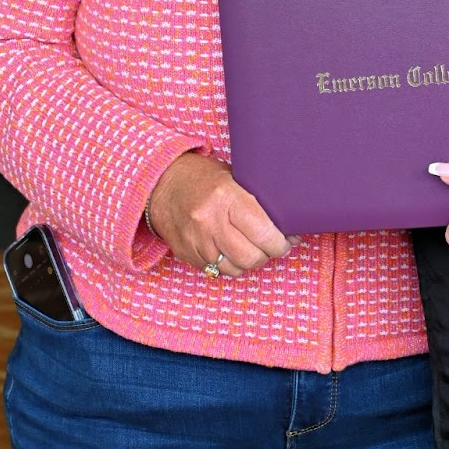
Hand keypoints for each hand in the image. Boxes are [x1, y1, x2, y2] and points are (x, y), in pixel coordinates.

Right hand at [146, 152, 292, 276]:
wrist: (161, 183)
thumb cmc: (203, 177)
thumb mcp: (233, 177)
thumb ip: (257, 198)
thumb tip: (287, 222)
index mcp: (226, 197)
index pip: (263, 232)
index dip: (280, 242)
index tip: (287, 240)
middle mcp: (210, 222)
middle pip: (250, 256)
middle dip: (267, 254)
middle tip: (273, 246)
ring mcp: (196, 241)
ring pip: (235, 268)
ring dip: (249, 262)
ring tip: (253, 248)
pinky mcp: (186, 254)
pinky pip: (216, 271)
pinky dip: (229, 265)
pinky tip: (232, 251)